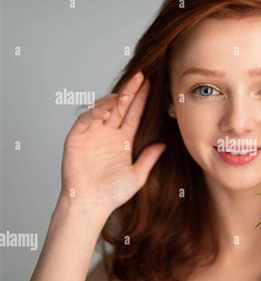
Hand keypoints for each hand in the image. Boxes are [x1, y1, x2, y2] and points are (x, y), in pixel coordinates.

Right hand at [59, 71, 164, 219]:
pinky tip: (106, 108)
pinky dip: (95, 112)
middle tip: (140, 76)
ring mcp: (92, 134)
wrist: (91, 204)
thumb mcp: (138, 174)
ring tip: (126, 94)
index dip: (142, 99)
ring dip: (114, 100)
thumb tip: (164, 144)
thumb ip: (149, 158)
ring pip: (103, 109)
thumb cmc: (113, 193)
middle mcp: (108, 133)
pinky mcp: (77, 138)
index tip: (151, 85)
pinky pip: (86, 119)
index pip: (134, 114)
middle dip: (130, 91)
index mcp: (123, 140)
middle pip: (120, 106)